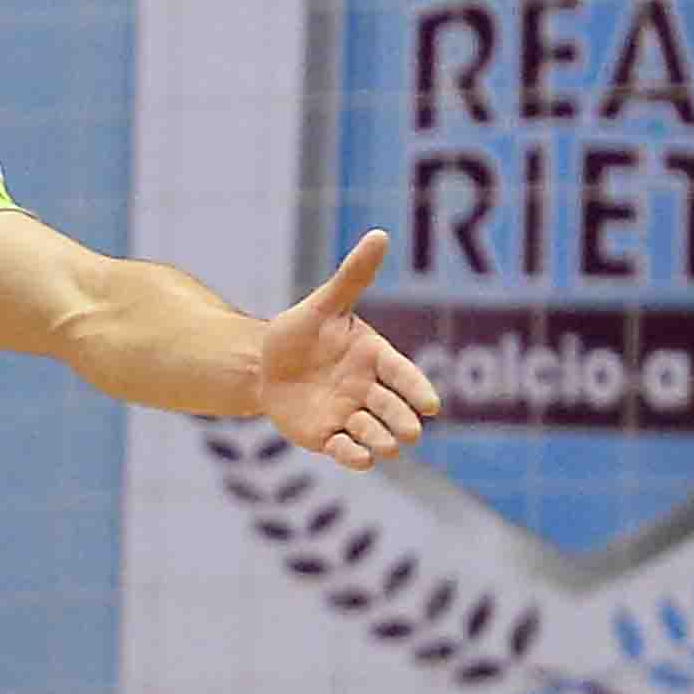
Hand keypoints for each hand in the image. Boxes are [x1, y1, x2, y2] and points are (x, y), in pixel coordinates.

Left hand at [262, 230, 438, 471]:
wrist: (262, 364)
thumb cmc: (300, 333)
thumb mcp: (324, 304)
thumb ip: (353, 276)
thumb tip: (379, 234)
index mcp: (375, 358)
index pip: (403, 374)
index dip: (417, 389)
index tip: (431, 405)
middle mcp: (368, 390)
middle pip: (394, 410)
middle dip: (403, 421)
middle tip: (410, 431)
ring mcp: (350, 416)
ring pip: (375, 434)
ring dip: (382, 440)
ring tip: (387, 446)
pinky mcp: (328, 437)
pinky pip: (346, 451)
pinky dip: (354, 457)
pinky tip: (361, 459)